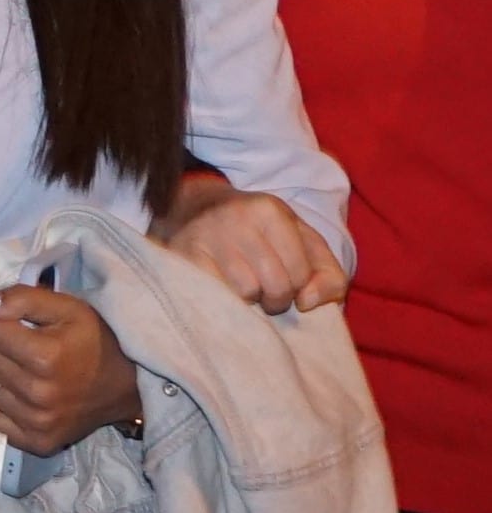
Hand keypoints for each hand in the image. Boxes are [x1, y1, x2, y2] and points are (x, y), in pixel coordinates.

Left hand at [0, 284, 142, 456]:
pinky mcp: (34, 442)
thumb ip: (20, 298)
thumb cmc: (95, 341)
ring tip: (9, 363)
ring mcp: (34, 421)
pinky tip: (12, 389)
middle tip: (6, 335)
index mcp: (45, 356)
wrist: (128, 388)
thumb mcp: (68, 308)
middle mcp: (37, 393)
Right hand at [157, 173, 344, 315]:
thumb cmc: (261, 235)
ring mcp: (206, 235)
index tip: (286, 282)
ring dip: (248, 300)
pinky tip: (222, 288)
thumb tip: (308, 303)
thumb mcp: (304, 244)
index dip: (299, 289)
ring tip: (243, 289)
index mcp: (271, 211)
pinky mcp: (183, 254)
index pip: (302, 274)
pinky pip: (215, 293)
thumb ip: (329, 277)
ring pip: (245, 293)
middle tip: (266, 294)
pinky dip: (224, 299)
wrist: (196, 209)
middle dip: (276, 300)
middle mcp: (237, 218)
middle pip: (275, 286)